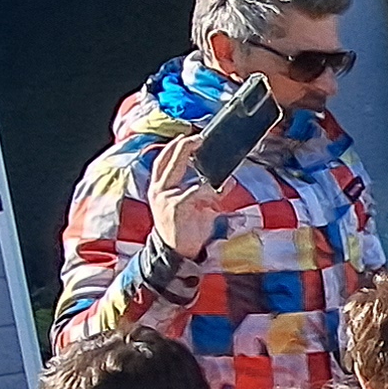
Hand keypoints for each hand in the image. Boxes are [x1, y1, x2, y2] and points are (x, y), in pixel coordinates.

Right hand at [149, 134, 224, 259]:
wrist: (176, 252)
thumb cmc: (185, 227)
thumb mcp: (197, 207)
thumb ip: (209, 192)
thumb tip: (229, 181)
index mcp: (159, 188)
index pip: (162, 161)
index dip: (173, 147)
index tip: (186, 136)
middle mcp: (158, 190)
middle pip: (168, 160)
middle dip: (183, 146)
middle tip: (198, 138)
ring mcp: (165, 197)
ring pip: (180, 172)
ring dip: (196, 167)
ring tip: (209, 167)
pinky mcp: (176, 206)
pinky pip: (195, 191)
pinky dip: (209, 191)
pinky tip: (216, 195)